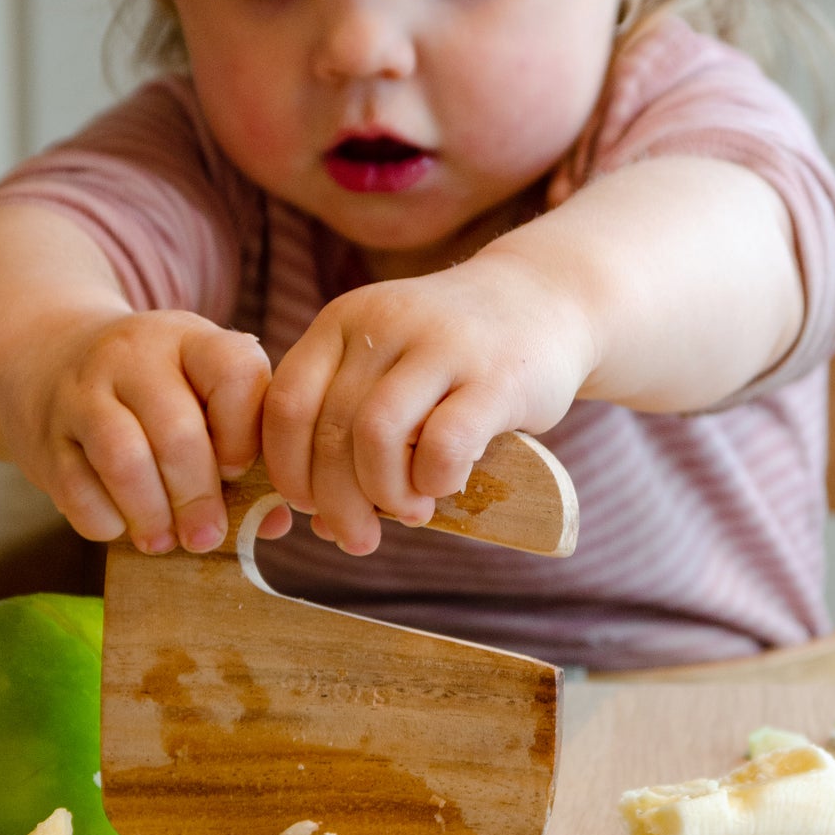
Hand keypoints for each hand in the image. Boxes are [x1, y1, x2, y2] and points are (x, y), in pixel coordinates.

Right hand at [0, 309, 286, 553]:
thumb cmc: (150, 391)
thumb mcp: (198, 391)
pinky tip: (120, 526)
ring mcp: (83, 392)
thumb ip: (244, 448)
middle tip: (206, 536)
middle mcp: (134, 355)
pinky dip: (105, 519)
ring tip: (164, 540)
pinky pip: (76, 488)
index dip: (246, 432)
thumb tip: (274, 521)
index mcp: (190, 339)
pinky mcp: (45, 434)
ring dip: (151, 513)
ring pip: (124, 459)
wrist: (46, 356)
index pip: (235, 371)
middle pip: (177, 431)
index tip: (240, 471)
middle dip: (198, 496)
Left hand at [260, 254, 594, 555]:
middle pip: (330, 429)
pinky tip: (444, 486)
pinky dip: (434, 481)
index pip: (286, 403)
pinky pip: (444, 444)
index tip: (308, 506)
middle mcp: (385, 324)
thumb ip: (349, 431)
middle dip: (336, 501)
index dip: (288, 469)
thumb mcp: (390, 370)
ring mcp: (442, 344)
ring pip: (376, 435)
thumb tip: (325, 524)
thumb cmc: (455, 356)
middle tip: (359, 535)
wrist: (548, 299)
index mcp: (344, 321)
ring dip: (383, 493)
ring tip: (407, 511)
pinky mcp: (497, 375)